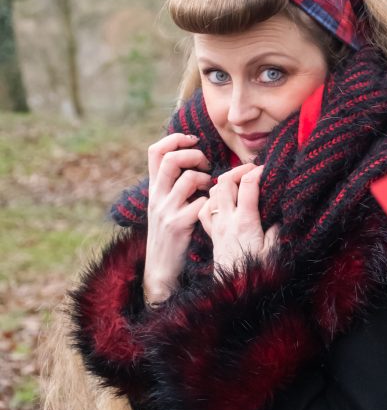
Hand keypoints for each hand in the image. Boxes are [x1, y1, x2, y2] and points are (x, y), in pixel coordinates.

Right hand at [143, 133, 211, 305]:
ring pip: (189, 179)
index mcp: (153, 189)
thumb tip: (191, 160)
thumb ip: (172, 185)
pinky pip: (200, 203)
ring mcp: (166, 211)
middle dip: (194, 155)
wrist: (159, 270)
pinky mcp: (178, 226)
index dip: (175, 139)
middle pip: (171, 159)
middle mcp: (156, 197)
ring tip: (210, 189)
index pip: (155, 151)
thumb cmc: (169, 235)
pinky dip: (210, 202)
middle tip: (206, 166)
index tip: (193, 140)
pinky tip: (211, 208)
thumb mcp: (164, 207)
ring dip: (206, 179)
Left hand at [198, 162, 281, 273]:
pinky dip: (211, 200)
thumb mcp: (274, 252)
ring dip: (223, 183)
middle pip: (224, 182)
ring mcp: (217, 226)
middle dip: (237, 170)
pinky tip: (222, 201)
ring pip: (212, 192)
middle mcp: (228, 220)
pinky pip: (205, 209)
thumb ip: (276, 230)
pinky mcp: (212, 234)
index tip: (266, 169)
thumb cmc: (257, 274)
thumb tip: (279, 215)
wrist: (234, 292)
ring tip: (238, 183)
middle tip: (250, 170)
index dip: (256, 172)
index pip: (248, 185)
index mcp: (246, 222)